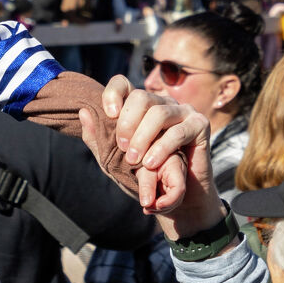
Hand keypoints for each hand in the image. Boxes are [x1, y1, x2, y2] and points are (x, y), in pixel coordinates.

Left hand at [78, 75, 206, 217]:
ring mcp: (183, 111)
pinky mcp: (200, 124)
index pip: (123, 84)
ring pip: (160, 112)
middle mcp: (162, 103)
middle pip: (141, 97)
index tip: (108, 115)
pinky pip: (179, 130)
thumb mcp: (115, 160)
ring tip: (136, 160)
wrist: (179, 199)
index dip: (113, 93)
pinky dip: (162, 147)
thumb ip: (98, 138)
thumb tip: (83, 112)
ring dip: (144, 137)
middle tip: (124, 149)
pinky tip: (152, 163)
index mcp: (141, 106)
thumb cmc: (146, 176)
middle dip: (128, 124)